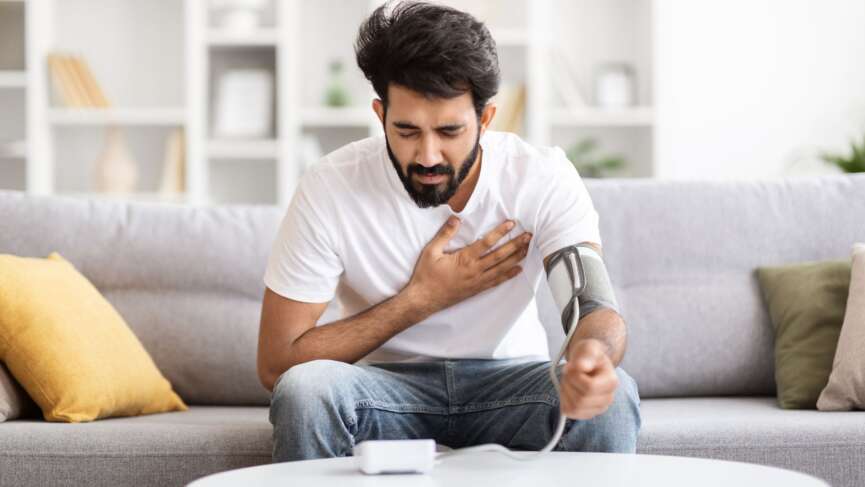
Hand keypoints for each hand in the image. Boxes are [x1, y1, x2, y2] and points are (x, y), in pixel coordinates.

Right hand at [404, 216, 531, 315]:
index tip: (512, 223)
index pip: (487, 242)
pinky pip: (497, 281)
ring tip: (528, 249)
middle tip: (529, 236)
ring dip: (516, 258)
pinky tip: (518, 270)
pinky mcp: (477, 289)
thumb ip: (445, 234)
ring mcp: (478, 281)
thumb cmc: (426, 275)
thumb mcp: (431, 251)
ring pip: (502, 268)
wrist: (424, 299)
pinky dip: (508, 275)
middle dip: (516, 244)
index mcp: (464, 259)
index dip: (500, 232)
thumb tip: (456, 219)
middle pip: (500, 255)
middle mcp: (475, 270)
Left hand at [559, 338, 618, 419]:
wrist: (588, 362)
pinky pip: (569, 412)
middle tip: (568, 373)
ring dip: (565, 392)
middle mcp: (608, 398)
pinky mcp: (587, 413)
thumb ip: (587, 355)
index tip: (573, 366)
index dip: (576, 377)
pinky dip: (564, 400)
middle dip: (568, 384)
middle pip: (580, 399)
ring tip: (568, 380)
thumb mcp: (588, 348)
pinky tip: (568, 390)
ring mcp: (598, 408)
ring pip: (574, 408)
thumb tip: (581, 367)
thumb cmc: (589, 355)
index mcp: (611, 382)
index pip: (590, 387)